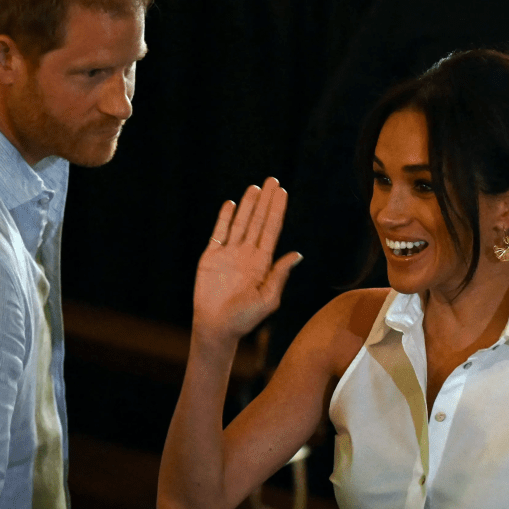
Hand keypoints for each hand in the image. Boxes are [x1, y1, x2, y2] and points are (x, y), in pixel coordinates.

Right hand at [192, 178, 301, 342]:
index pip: (272, 230)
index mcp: (263, 263)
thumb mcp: (268, 299)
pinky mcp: (211, 257)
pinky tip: (231, 205)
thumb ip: (280, 275)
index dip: (277, 210)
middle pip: (258, 221)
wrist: (217, 328)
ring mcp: (229, 254)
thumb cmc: (245, 319)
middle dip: (265, 201)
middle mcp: (247, 254)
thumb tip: (297, 254)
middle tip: (272, 180)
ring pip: (240, 223)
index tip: (283, 193)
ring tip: (254, 188)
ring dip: (247, 205)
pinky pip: (219, 233)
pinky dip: (224, 218)